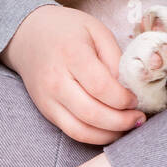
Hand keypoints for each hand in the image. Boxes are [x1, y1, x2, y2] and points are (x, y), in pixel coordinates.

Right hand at [1, 4, 144, 143]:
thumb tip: (127, 87)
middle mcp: (56, 80)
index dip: (123, 99)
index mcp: (72, 54)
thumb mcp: (96, 30)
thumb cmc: (67, 29)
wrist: (28, 34)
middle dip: (121, 122)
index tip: (135, 98)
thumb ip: (114, 57)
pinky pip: (71, 132)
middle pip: (92, 113)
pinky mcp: (45, 110)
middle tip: (138, 118)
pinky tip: (109, 130)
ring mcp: (48, 99)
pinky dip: (94, 137)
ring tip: (127, 127)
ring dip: (109, 135)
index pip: (101, 87)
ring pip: (81, 130)